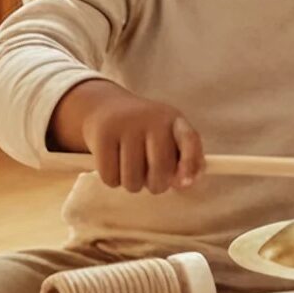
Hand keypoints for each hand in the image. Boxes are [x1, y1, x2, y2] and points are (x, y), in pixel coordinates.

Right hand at [78, 89, 204, 194]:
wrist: (106, 107)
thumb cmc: (145, 132)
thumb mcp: (170, 137)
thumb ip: (186, 160)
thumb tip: (185, 183)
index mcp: (174, 120)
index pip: (189, 139)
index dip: (190, 163)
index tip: (184, 184)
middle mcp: (152, 118)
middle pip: (160, 170)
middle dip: (156, 184)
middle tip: (150, 176)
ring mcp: (126, 125)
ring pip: (133, 180)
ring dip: (132, 184)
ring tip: (131, 168)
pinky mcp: (103, 134)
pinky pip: (110, 178)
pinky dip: (113, 179)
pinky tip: (114, 163)